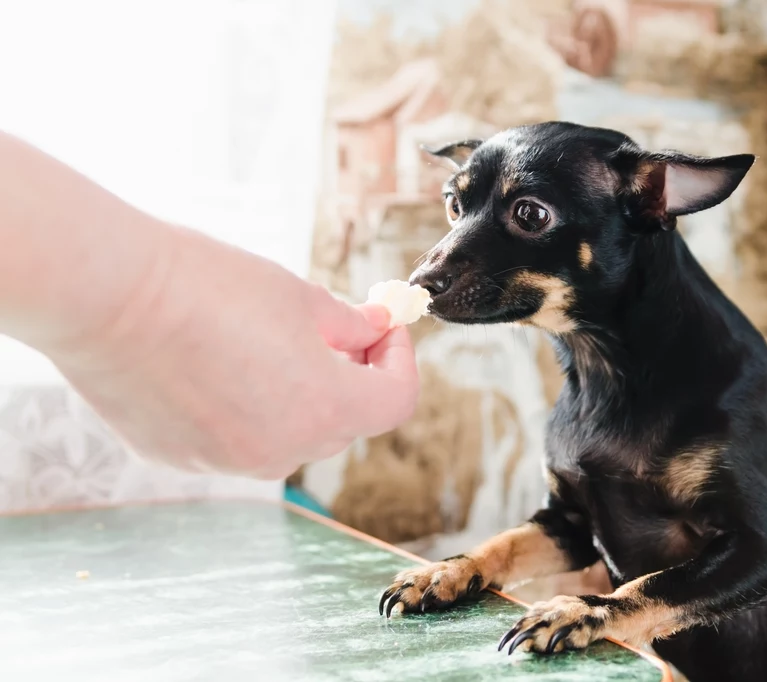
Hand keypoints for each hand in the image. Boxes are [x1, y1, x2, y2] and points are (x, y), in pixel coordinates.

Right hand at [46, 223, 418, 478]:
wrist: (105, 296)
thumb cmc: (204, 285)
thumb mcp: (298, 296)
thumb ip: (349, 325)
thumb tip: (374, 330)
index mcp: (324, 408)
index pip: (396, 402)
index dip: (400, 361)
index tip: (384, 329)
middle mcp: (282, 451)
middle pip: (344, 422)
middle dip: (350, 376)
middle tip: (335, 329)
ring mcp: (229, 462)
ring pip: (290, 435)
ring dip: (298, 396)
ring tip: (267, 342)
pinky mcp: (182, 459)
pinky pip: (236, 438)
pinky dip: (244, 408)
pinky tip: (213, 362)